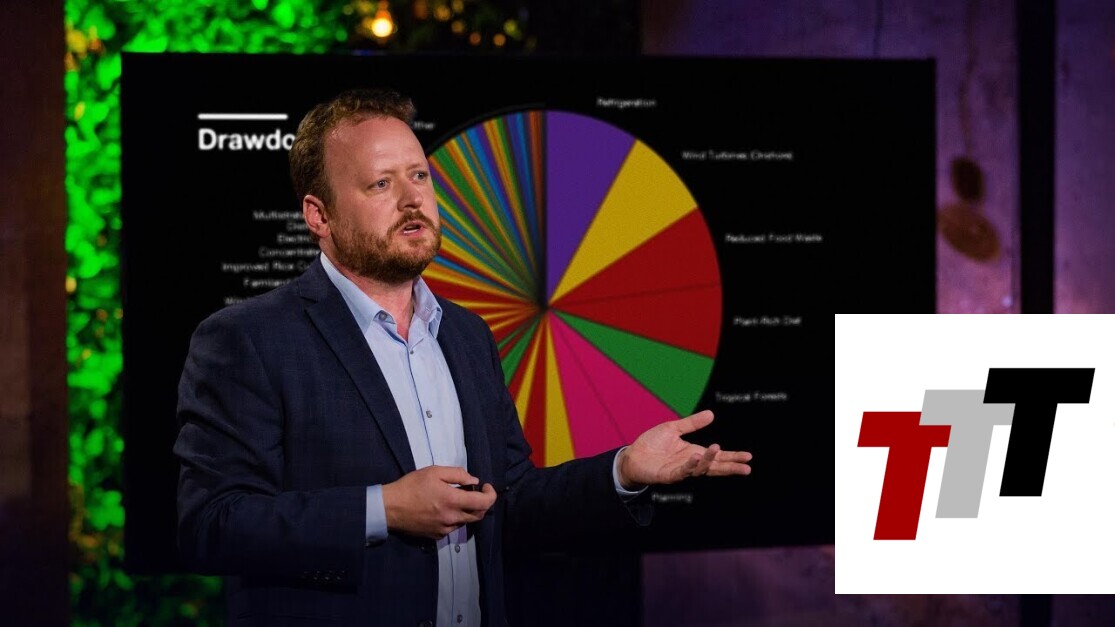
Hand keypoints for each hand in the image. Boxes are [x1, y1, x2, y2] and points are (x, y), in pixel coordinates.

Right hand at [382, 466, 496, 538]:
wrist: (390, 508)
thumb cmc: (411, 486)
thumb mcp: (434, 472)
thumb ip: (457, 475)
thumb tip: (474, 481)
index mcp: (453, 501)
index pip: (484, 503)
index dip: (491, 494)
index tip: (485, 486)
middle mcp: (452, 518)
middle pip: (479, 515)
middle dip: (482, 503)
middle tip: (475, 492)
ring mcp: (445, 529)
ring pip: (466, 522)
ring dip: (468, 511)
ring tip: (457, 499)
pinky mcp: (437, 536)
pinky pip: (453, 527)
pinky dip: (456, 518)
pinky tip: (445, 509)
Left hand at [616, 410, 751, 489]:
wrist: (632, 455)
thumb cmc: (652, 444)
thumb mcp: (673, 429)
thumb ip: (692, 423)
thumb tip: (711, 414)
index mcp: (694, 452)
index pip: (717, 456)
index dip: (732, 456)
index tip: (748, 457)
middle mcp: (691, 463)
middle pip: (715, 467)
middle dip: (730, 467)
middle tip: (746, 467)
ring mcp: (681, 470)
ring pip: (700, 469)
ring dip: (709, 460)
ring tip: (717, 448)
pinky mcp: (669, 475)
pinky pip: (683, 471)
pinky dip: (690, 465)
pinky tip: (696, 457)